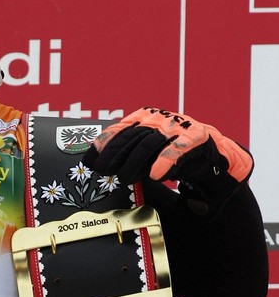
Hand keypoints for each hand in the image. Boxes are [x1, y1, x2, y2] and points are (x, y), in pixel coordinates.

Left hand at [82, 107, 253, 213]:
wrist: (208, 151)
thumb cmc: (169, 152)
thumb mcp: (144, 152)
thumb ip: (126, 155)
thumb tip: (99, 167)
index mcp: (142, 117)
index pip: (117, 130)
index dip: (102, 145)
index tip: (89, 161)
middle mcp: (157, 119)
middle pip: (130, 137)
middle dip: (114, 156)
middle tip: (104, 172)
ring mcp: (176, 126)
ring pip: (149, 144)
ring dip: (134, 163)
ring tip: (125, 179)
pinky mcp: (194, 136)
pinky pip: (176, 149)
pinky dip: (164, 162)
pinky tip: (156, 175)